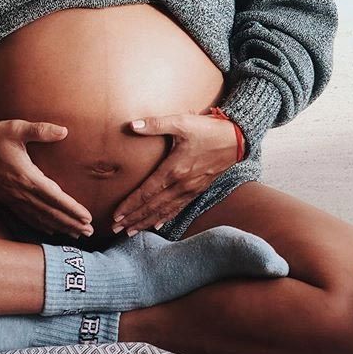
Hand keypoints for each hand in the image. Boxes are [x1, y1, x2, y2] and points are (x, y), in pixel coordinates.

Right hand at [0, 116, 93, 238]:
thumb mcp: (17, 128)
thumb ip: (42, 130)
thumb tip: (65, 131)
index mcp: (26, 176)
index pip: (54, 197)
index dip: (72, 209)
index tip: (87, 218)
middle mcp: (19, 191)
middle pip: (50, 212)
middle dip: (70, 223)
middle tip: (89, 233)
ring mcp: (11, 197)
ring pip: (39, 217)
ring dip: (58, 227)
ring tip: (75, 234)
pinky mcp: (5, 197)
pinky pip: (25, 216)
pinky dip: (40, 225)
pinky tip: (50, 230)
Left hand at [111, 113, 238, 235]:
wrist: (237, 140)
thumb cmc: (207, 130)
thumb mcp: (181, 122)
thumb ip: (155, 124)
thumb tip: (131, 125)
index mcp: (174, 169)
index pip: (147, 192)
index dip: (130, 205)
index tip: (116, 215)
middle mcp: (181, 184)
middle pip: (152, 206)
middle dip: (133, 218)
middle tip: (116, 229)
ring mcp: (190, 190)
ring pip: (164, 211)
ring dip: (146, 222)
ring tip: (130, 232)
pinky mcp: (197, 190)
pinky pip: (178, 208)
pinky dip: (165, 218)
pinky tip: (156, 225)